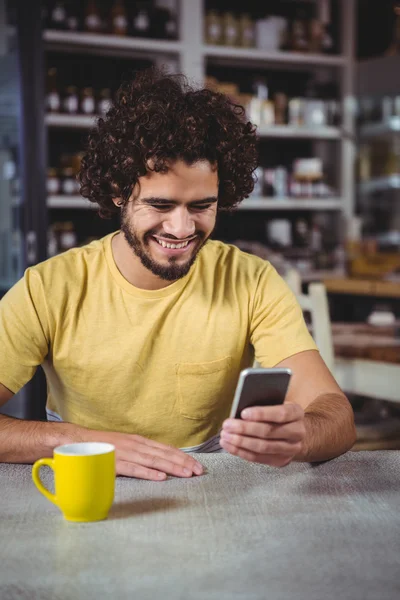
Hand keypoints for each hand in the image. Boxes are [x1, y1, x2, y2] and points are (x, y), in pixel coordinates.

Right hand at [86, 430, 203, 479]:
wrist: (78, 442)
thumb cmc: (104, 446)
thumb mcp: (127, 446)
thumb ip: (142, 453)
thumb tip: (160, 463)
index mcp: (139, 441)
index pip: (166, 449)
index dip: (183, 457)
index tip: (197, 465)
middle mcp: (136, 445)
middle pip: (164, 454)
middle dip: (183, 463)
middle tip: (199, 471)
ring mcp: (126, 454)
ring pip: (154, 461)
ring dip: (172, 467)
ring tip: (187, 474)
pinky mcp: (115, 464)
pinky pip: (134, 469)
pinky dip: (148, 473)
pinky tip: (160, 478)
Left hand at [220, 403, 304, 466]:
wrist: (296, 432)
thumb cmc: (279, 414)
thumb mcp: (276, 403)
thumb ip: (263, 404)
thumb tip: (240, 409)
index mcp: (296, 413)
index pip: (280, 414)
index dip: (261, 414)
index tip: (243, 413)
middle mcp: (297, 432)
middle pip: (269, 432)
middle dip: (245, 429)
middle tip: (227, 425)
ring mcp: (291, 449)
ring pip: (263, 447)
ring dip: (241, 442)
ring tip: (225, 436)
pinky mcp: (281, 461)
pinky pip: (259, 458)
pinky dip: (241, 452)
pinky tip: (229, 446)